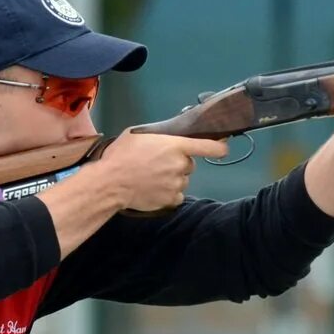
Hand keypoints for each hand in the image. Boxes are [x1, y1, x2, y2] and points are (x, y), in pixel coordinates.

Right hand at [94, 131, 229, 211]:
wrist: (110, 183)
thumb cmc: (121, 155)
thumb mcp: (138, 134)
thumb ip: (158, 135)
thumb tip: (168, 136)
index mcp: (176, 146)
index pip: (210, 147)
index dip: (219, 147)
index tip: (223, 147)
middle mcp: (181, 165)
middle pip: (190, 164)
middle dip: (179, 163)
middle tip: (159, 163)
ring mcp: (177, 184)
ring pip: (183, 180)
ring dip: (173, 178)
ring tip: (153, 177)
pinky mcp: (171, 199)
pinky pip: (177, 195)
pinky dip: (169, 193)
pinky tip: (155, 189)